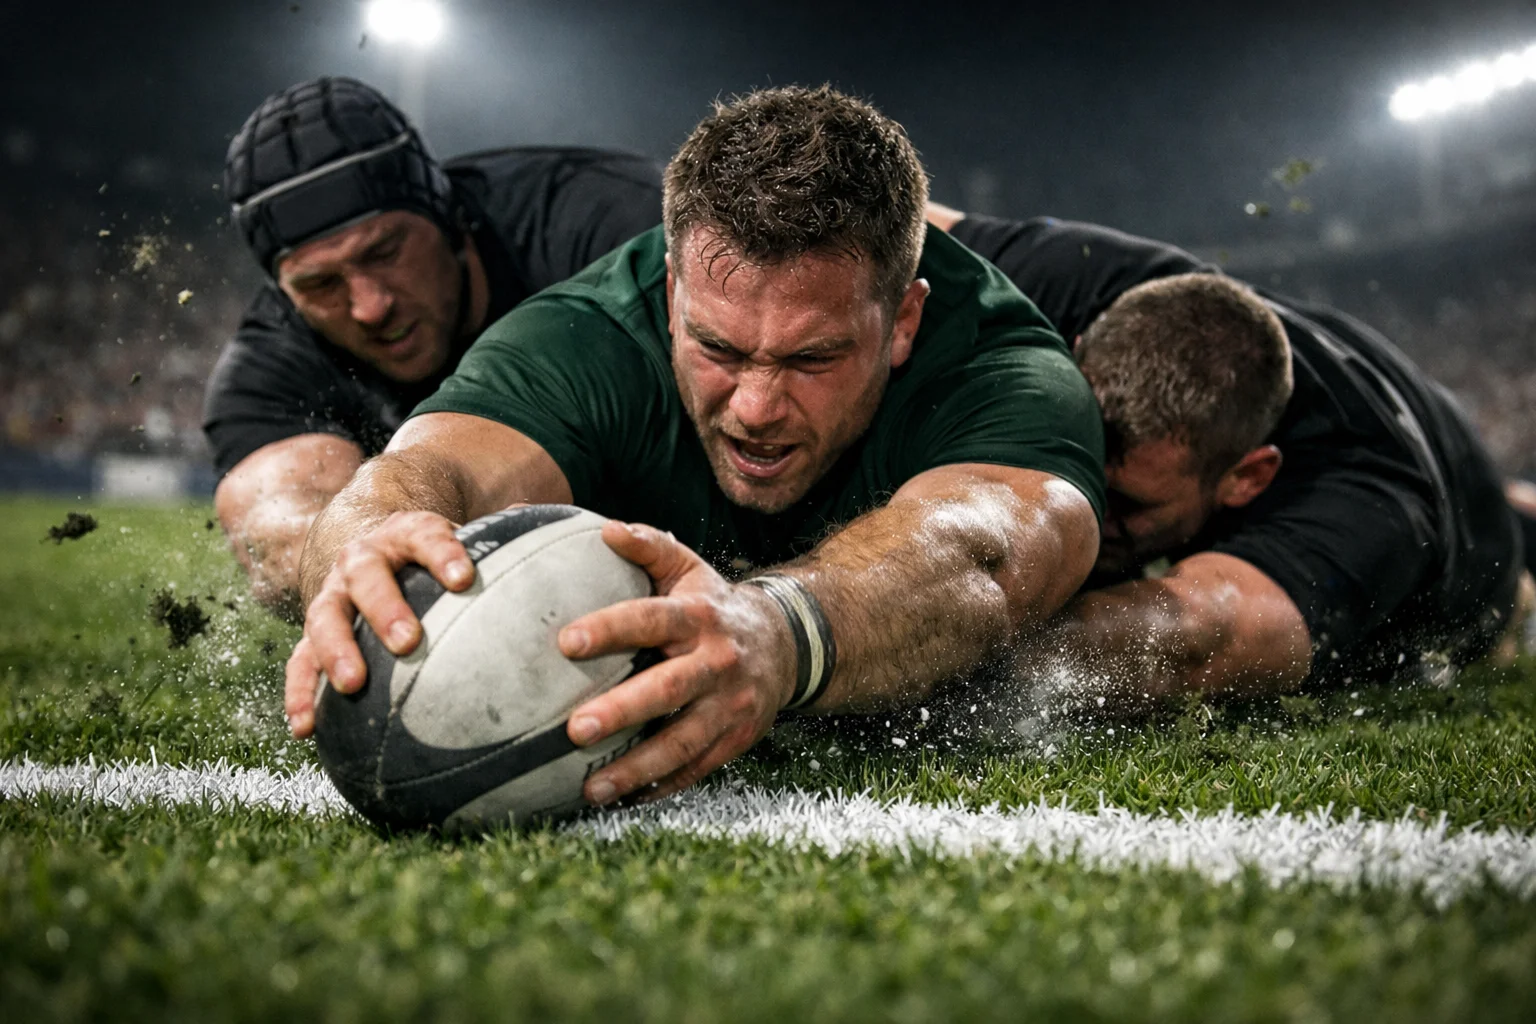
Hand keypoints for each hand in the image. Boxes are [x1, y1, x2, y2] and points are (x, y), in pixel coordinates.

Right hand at [284, 510, 474, 736]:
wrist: (377, 549)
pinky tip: (305, 728)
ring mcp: (334, 595)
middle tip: (408, 641)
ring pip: (325, 616)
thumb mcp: (461, 540)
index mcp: (406, 534)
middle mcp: (363, 560)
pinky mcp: (314, 632)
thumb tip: (535, 520)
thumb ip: (496, 537)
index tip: (463, 578)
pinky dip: (300, 692)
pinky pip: (299, 661)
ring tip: (353, 684)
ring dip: (336, 649)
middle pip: (367, 575)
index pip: (425, 535)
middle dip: (385, 607)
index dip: (443, 553)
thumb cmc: (433, 558)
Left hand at [559, 521, 796, 804]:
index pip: (652, 618)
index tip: (566, 642)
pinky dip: (660, 786)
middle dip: (622, 711)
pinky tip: (623, 799)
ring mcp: (730, 705)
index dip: (611, 628)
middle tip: (575, 729)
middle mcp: (718, 661)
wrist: (786, 644)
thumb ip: (650, 546)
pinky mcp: (736, 739)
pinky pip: (696, 769)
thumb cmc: (715, 605)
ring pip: (683, 742)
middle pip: (669, 688)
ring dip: (636, 767)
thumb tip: (605, 529)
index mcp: (700, 616)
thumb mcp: (690, 569)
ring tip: (590, 788)